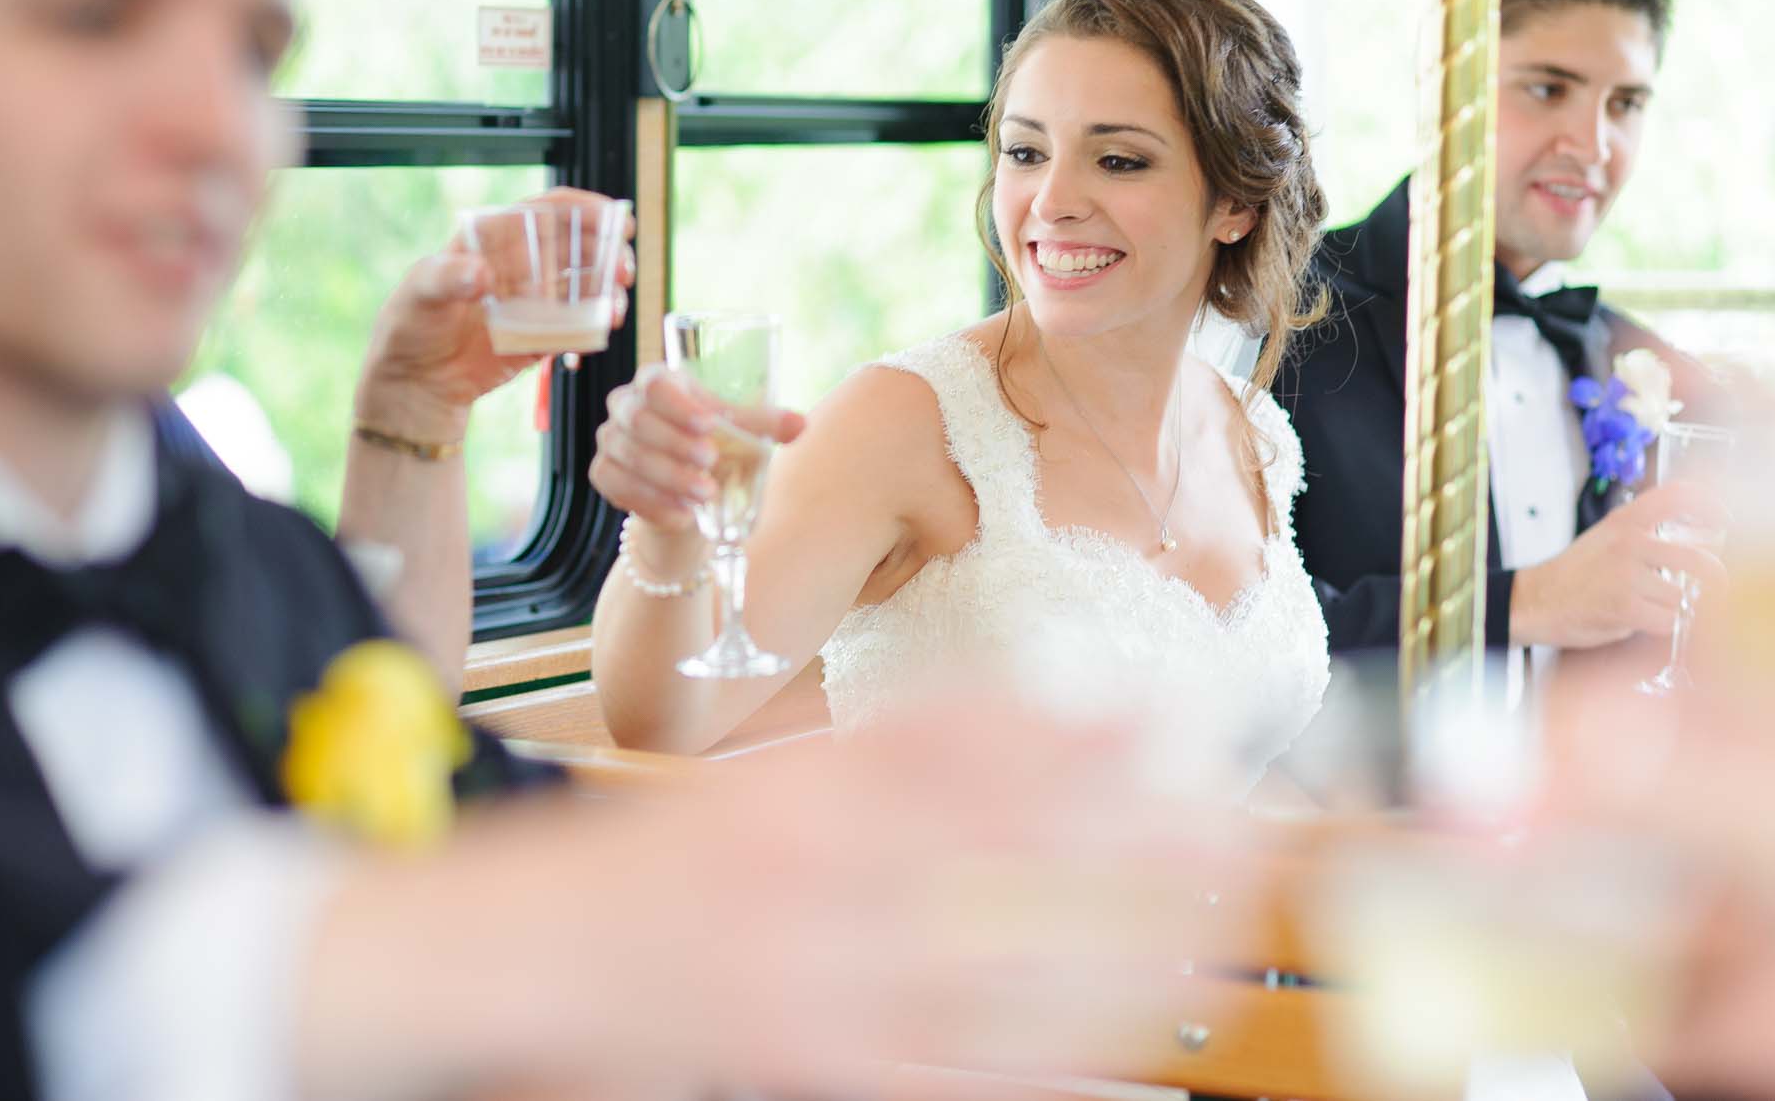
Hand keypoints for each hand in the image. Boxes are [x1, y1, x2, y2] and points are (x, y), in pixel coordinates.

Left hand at [355, 188, 636, 442]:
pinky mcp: (539, 339)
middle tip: (623, 267)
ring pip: (583, 287)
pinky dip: (593, 327)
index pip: (545, 212)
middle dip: (607, 251)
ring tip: (616, 304)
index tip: (612, 215)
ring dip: (607, 290)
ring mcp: (533, 303)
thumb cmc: (408, 328)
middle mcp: (520, 267)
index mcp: (494, 240)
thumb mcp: (419, 293)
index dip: (582, 208)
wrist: (414, 384)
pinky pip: (575, 329)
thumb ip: (448, 278)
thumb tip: (482, 274)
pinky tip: (602, 328)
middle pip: (576, 247)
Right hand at [552, 704, 1254, 1092]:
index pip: (964, 760)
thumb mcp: (775, 774)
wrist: (537, 952)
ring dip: (1118, 964)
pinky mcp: (820, 1071)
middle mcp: (816, 887)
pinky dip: (1049, 1079)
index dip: (1079, 744)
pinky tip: (1131, 1069)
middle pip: (1004, 866)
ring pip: (998, 982)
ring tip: (1214, 944)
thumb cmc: (668, 855)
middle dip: (1132, 852)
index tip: (1171, 725)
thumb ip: (898, 750)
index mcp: (803, 797)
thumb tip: (1038, 712)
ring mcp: (820, 990)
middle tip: (1238, 833)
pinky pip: (956, 1083)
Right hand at [588, 362, 805, 532]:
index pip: (656, 383)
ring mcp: (610, 439)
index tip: (708, 425)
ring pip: (628, 455)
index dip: (678, 403)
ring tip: (705, 495)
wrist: (688, 496)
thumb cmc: (715, 449)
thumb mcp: (740, 436)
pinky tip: (681, 516)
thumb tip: (800, 424)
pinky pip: (616, 486)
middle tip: (711, 463)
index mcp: (659, 383)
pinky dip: (651, 503)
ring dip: (667, 477)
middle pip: (638, 418)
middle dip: (675, 443)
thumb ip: (765, 427)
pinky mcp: (602, 473)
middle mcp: (626, 405)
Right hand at [1509, 481, 1727, 650]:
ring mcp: (1628, 575)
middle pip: (1700, 560)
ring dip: (1676, 609)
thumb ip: (1645, 534)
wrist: (1535, 600)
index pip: (1679, 496)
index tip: (1726, 520)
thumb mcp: (1606, 537)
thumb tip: (1696, 548)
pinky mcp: (1625, 606)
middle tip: (1715, 588)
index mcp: (1626, 520)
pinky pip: (1667, 621)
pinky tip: (1644, 622)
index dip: (1711, 505)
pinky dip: (1662, 627)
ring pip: (1682, 597)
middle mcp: (1630, 542)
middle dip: (1715, 581)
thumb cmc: (1574, 574)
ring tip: (1656, 608)